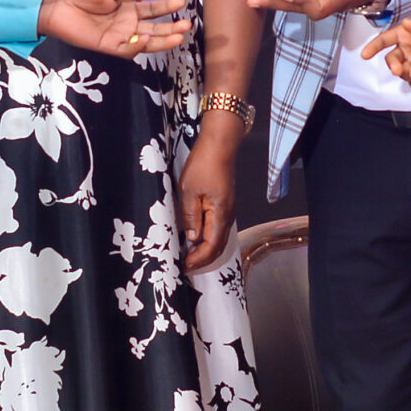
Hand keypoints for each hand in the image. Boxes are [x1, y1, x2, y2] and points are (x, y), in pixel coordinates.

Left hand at [40, 0, 188, 56]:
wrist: (56, 2)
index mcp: (127, 9)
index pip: (153, 10)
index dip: (167, 7)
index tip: (181, 1)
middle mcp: (126, 24)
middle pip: (154, 29)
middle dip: (171, 28)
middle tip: (186, 24)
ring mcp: (118, 36)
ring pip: (145, 42)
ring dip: (162, 40)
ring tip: (179, 35)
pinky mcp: (107, 45)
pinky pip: (127, 49)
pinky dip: (138, 45)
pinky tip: (148, 37)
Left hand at [178, 127, 237, 273]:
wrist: (220, 144)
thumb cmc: (204, 164)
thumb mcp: (189, 191)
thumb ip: (190, 216)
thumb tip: (191, 238)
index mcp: (220, 215)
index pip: (211, 247)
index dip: (197, 260)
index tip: (183, 267)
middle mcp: (227, 216)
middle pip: (217, 247)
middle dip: (202, 260)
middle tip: (184, 266)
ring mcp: (227, 210)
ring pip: (218, 239)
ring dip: (204, 250)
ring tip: (187, 256)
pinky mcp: (223, 204)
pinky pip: (216, 228)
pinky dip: (206, 238)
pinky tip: (194, 237)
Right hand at [363, 11, 410, 86]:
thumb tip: (407, 24)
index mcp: (406, 33)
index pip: (386, 39)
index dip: (374, 46)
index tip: (364, 55)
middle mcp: (408, 48)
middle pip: (392, 59)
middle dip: (392, 66)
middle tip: (398, 70)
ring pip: (403, 72)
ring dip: (408, 74)